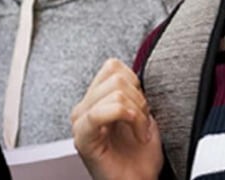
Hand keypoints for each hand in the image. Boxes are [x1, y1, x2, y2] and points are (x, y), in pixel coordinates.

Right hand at [71, 59, 163, 179]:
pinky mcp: (83, 138)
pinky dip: (127, 118)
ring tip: (140, 132)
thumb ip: (133, 93)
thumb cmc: (140, 158)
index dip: (135, 82)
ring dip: (138, 113)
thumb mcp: (141, 115)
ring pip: (115, 92)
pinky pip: (99, 113)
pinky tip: (137, 134)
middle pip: (116, 76)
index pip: (112, 67)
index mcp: (95, 101)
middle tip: (143, 123)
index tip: (142, 107)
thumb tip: (135, 75)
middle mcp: (84, 108)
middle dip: (139, 99)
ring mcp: (81, 122)